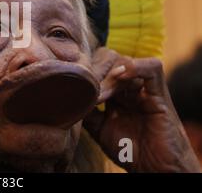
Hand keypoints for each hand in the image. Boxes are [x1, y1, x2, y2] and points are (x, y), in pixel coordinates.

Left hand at [84, 47, 200, 172]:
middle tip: (90, 92)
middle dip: (95, 72)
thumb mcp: (99, 128)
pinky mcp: (160, 94)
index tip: (76, 86)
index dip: (86, 70)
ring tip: (103, 96)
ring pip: (125, 61)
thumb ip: (87, 110)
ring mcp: (144, 88)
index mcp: (114, 91)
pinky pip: (152, 68)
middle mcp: (128, 86)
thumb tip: (66, 96)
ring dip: (110, 75)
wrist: (155, 168)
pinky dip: (135, 67)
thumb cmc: (129, 150)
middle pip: (109, 59)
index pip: (97, 64)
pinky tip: (121, 77)